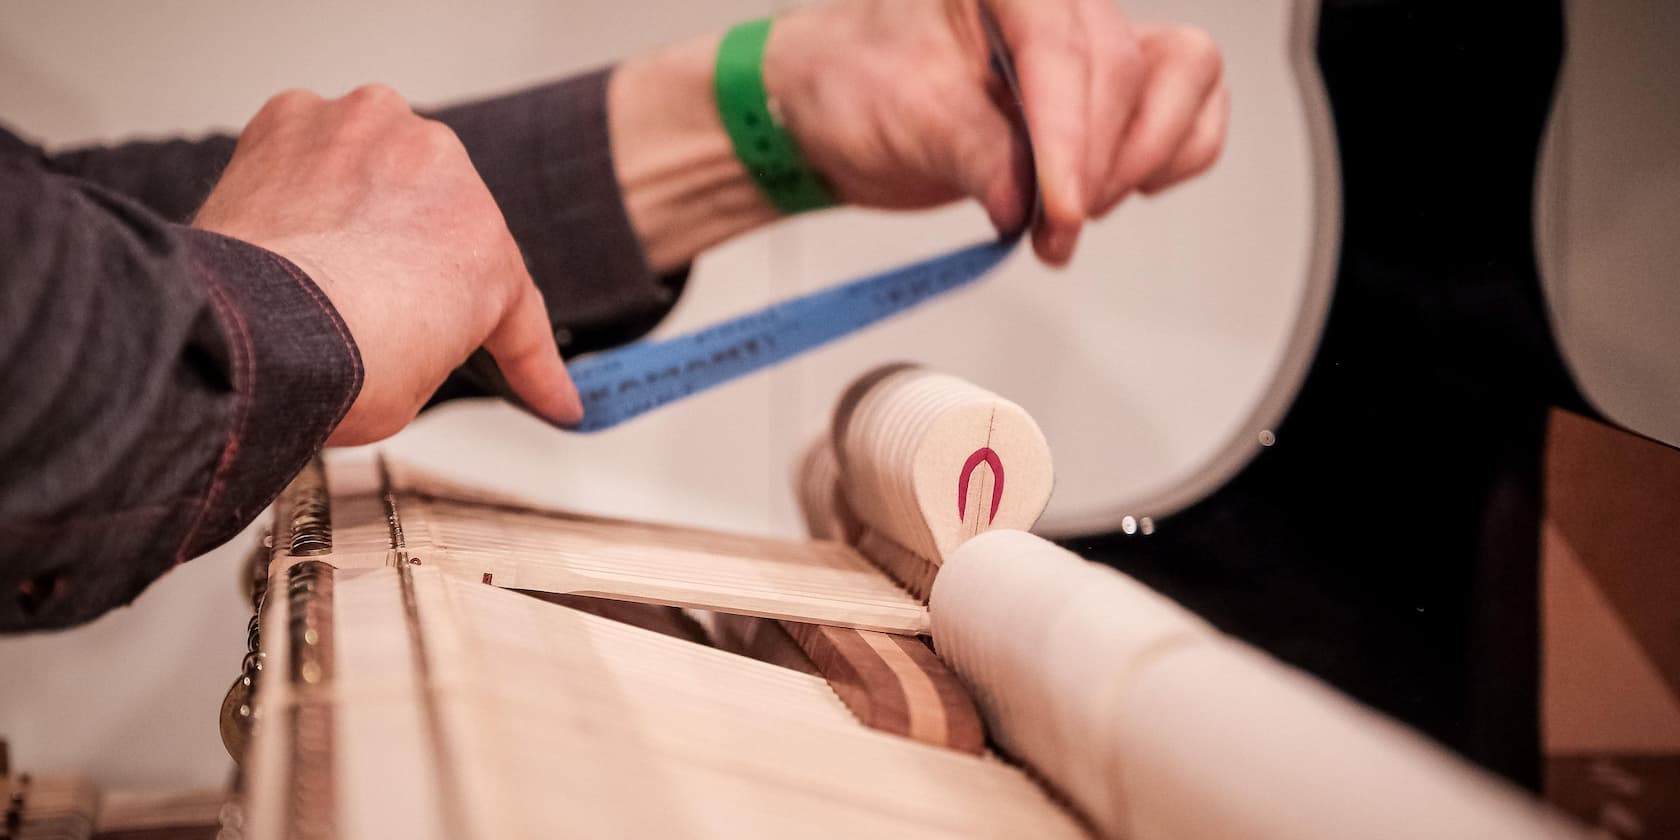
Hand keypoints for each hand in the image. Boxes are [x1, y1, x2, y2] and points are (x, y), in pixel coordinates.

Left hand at [195, 84, 581, 443]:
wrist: (246, 337)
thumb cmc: (332, 367)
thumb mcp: (419, 385)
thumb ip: (429, 338)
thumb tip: (403, 327)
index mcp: (484, 247)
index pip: (511, 306)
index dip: (528, 361)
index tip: (549, 397)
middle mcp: (440, 168)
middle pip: (433, 211)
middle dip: (411, 251)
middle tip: (377, 302)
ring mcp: (367, 131)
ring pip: (372, 167)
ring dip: (357, 204)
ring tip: (318, 264)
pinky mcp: (294, 118)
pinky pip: (307, 147)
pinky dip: (297, 179)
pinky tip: (279, 224)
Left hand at [764, 0, 1228, 264]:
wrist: (834, 108)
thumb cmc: (852, 83)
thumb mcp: (902, 116)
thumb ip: (973, 153)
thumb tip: (1025, 200)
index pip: (1061, 50)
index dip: (1070, 137)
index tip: (1063, 208)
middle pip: (1127, 69)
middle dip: (1095, 165)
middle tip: (1053, 229)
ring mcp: (1094, 38)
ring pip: (1184, 78)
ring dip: (1139, 162)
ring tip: (1068, 216)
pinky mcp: (1112, 88)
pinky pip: (1190, 111)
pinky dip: (1168, 159)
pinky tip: (1111, 191)